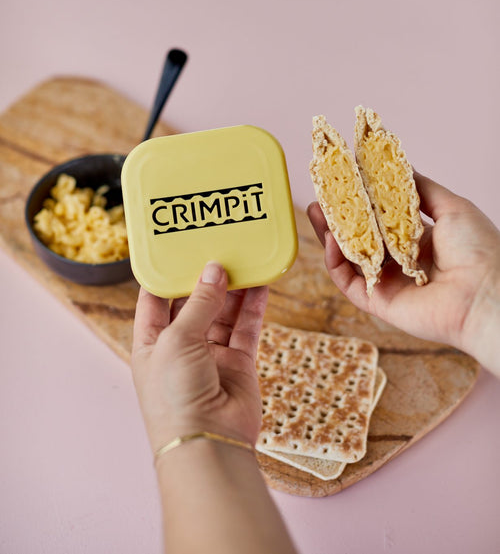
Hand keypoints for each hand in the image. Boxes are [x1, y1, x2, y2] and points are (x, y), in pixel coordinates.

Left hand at [132, 262, 268, 452]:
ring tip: (243, 259)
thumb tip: (214, 271)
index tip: (177, 248)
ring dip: (232, 288)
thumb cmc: (175, 396)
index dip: (165, 274)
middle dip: (204, 277)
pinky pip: (246, 328)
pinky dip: (253, 306)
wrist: (208, 444)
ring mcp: (209, 355)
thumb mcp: (177, 340)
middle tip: (217, 248)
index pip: (154, 299)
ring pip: (222, 312)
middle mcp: (179, 347)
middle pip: (192, 302)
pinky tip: (260, 284)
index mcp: (150, 342)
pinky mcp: (237, 363)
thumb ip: (198, 304)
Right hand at [308, 172, 499, 374]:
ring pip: (349, 258)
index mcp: (418, 240)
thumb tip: (398, 166)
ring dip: (329, 235)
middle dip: (338, 217)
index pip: (379, 219)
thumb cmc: (479, 250)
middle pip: (359, 237)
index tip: (343, 182)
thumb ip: (420, 189)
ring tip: (315, 212)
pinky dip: (336, 261)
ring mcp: (388, 282)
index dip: (360, 201)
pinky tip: (332, 239)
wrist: (487, 294)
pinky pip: (349, 282)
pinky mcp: (378, 302)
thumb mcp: (452, 207)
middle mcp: (400, 261)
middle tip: (320, 197)